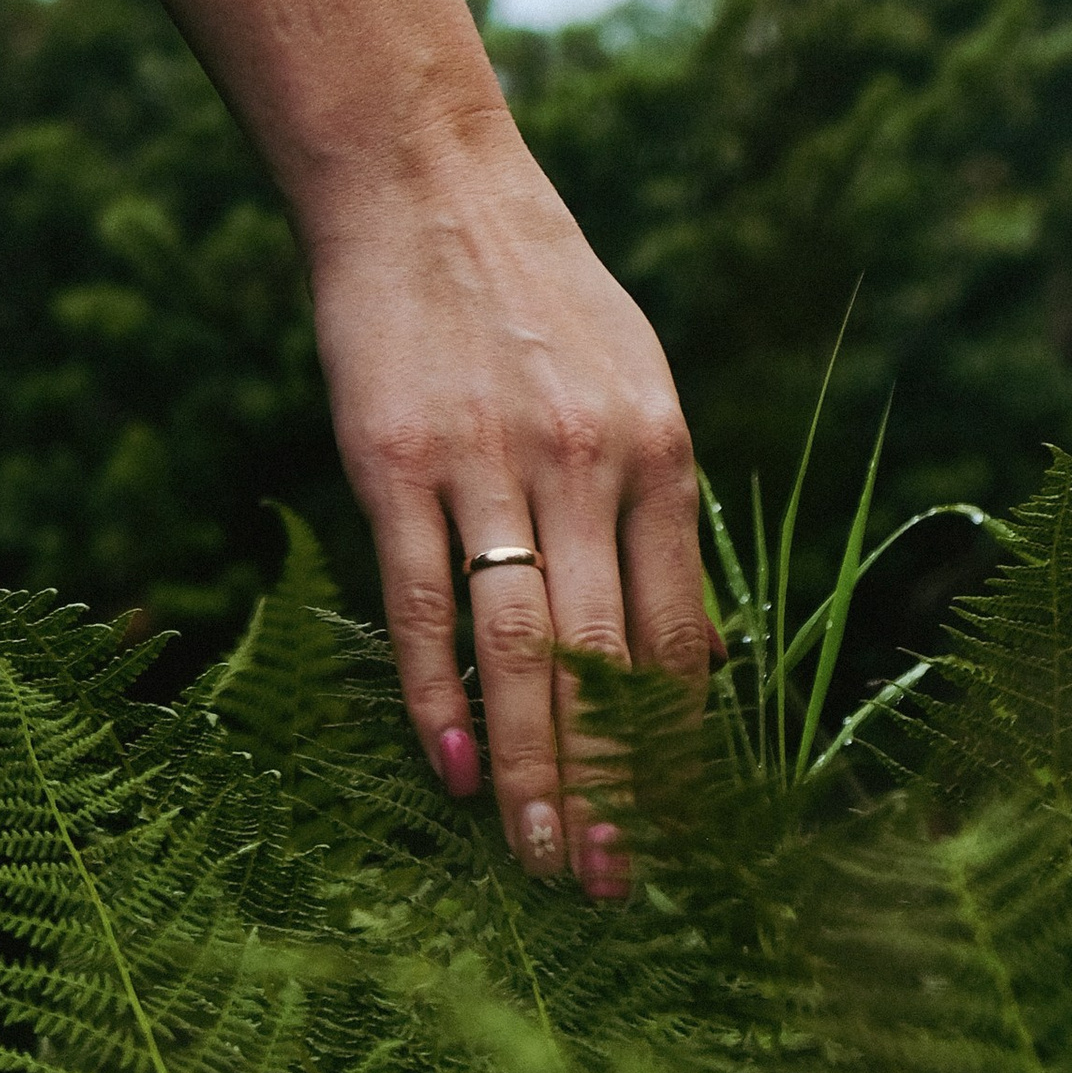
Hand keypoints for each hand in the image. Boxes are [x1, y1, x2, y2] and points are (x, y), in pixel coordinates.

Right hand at [304, 115, 704, 890]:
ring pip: (521, 649)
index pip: (679, 633)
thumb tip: (676, 645)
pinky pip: (421, 600)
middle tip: (610, 887)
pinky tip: (449, 767)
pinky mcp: (392, 461)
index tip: (679, 837)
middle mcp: (586, 462)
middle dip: (612, 790)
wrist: (421, 185)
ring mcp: (486, 462)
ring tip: (537, 859)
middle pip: (606, 662)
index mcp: (660, 449)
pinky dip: (435, 693)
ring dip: (532, 769)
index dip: (677, 748)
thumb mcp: (630, 380)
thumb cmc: (529, 292)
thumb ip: (652, 503)